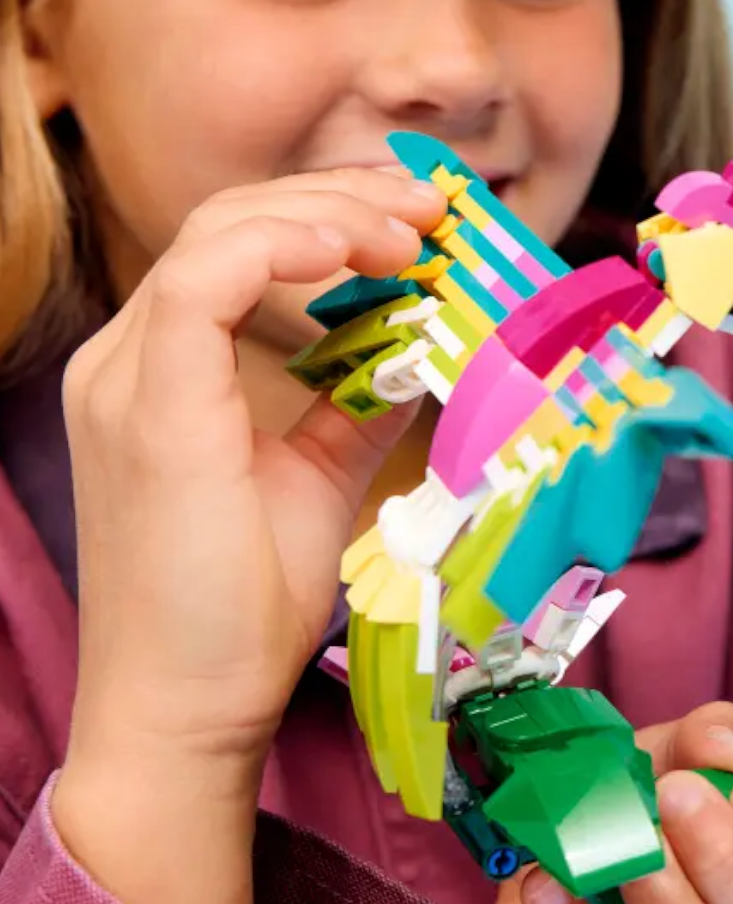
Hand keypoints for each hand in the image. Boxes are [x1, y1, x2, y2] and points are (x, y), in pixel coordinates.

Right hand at [60, 167, 445, 768]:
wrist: (187, 706)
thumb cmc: (242, 608)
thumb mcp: (320, 479)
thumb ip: (356, 407)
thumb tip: (422, 352)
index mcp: (164, 370)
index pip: (242, 245)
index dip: (334, 213)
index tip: (427, 224)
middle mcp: (130, 359)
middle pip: (232, 219)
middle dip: (343, 197)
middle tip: (435, 207)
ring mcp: (126, 377)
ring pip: (219, 232)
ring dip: (329, 212)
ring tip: (414, 230)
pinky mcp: (147, 407)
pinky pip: (203, 281)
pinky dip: (283, 247)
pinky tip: (354, 249)